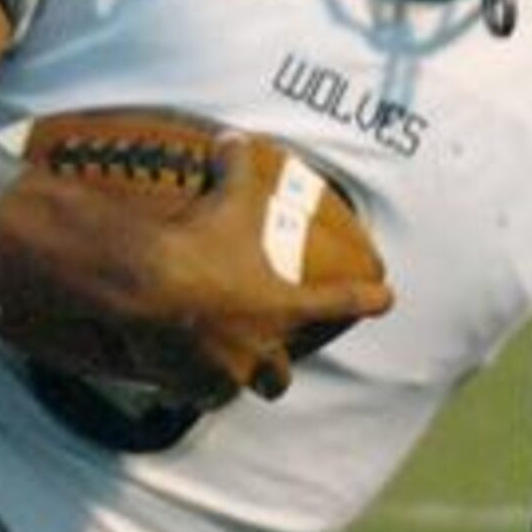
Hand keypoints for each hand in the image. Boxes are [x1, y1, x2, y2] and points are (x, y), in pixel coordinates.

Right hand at [0, 133, 392, 406]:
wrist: (145, 285)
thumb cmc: (199, 243)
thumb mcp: (225, 199)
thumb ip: (236, 168)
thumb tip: (233, 138)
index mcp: (284, 306)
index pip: (340, 302)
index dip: (367, 299)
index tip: (386, 298)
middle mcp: (260, 348)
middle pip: (279, 376)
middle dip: (277, 370)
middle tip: (271, 359)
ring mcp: (224, 372)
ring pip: (235, 389)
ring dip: (230, 380)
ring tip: (214, 370)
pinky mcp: (187, 384)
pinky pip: (193, 393)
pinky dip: (187, 384)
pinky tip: (174, 374)